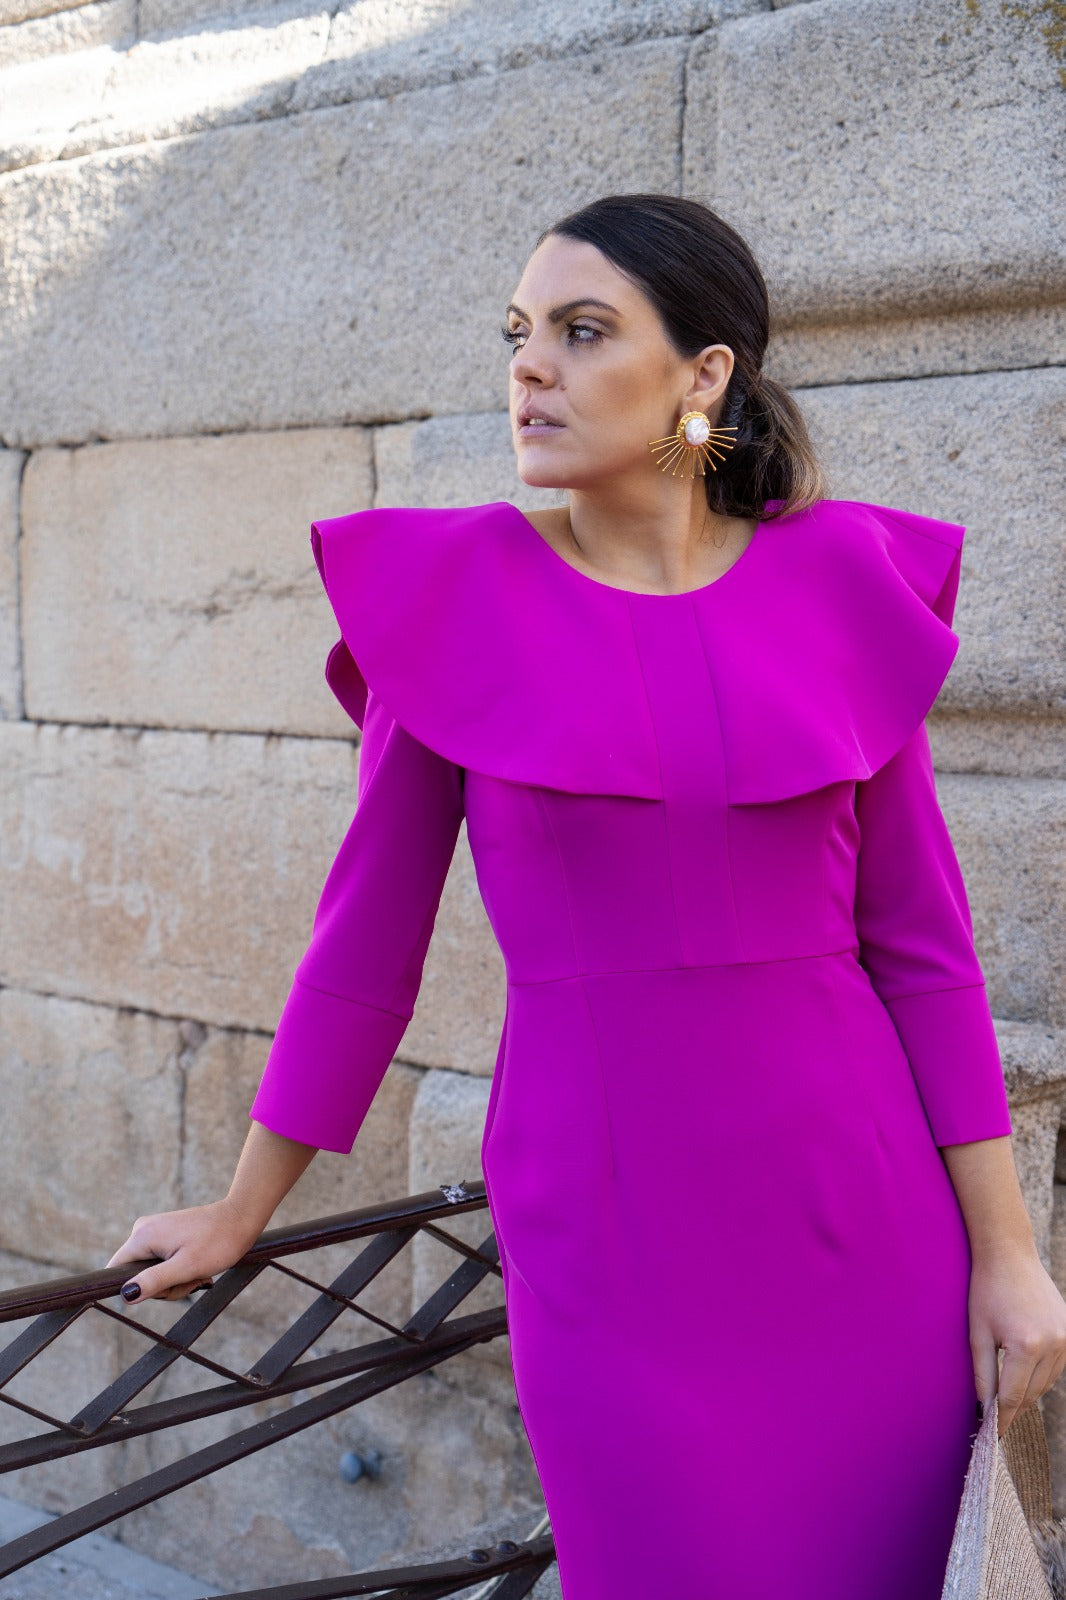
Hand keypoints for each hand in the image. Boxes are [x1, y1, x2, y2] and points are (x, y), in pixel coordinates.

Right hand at [107, 1197, 260, 1302]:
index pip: (115, 1271)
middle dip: (165, 1285)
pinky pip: (162, 1263)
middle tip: (190, 1278)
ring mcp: (154, 1231)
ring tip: (198, 1270)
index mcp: (142, 1236)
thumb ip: (153, 1282)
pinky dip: (179, 1270)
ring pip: (152, 1272)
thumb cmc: (217, 1243)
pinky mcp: (165, 1233)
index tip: (164, 1285)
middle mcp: (142, 1230)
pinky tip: (197, 1265)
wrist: (241, 1218)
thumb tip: (125, 1296)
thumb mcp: (186, 1267)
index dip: (134, 1288)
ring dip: (175, 1279)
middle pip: (137, 1275)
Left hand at [969, 1244, 1065, 1435]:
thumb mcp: (977, 1331)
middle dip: (1013, 1408)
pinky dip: (1040, 1377)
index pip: (1013, 1397)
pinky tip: (1024, 1376)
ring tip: (1007, 1399)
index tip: (991, 1435)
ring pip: (1046, 1384)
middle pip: (1032, 1394)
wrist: (1009, 1254)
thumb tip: (983, 1407)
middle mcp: (1052, 1345)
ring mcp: (1065, 1339)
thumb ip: (982, 1372)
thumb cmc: (987, 1289)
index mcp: (1026, 1346)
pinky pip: (1055, 1368)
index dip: (1001, 1419)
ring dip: (1027, 1393)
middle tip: (995, 1420)